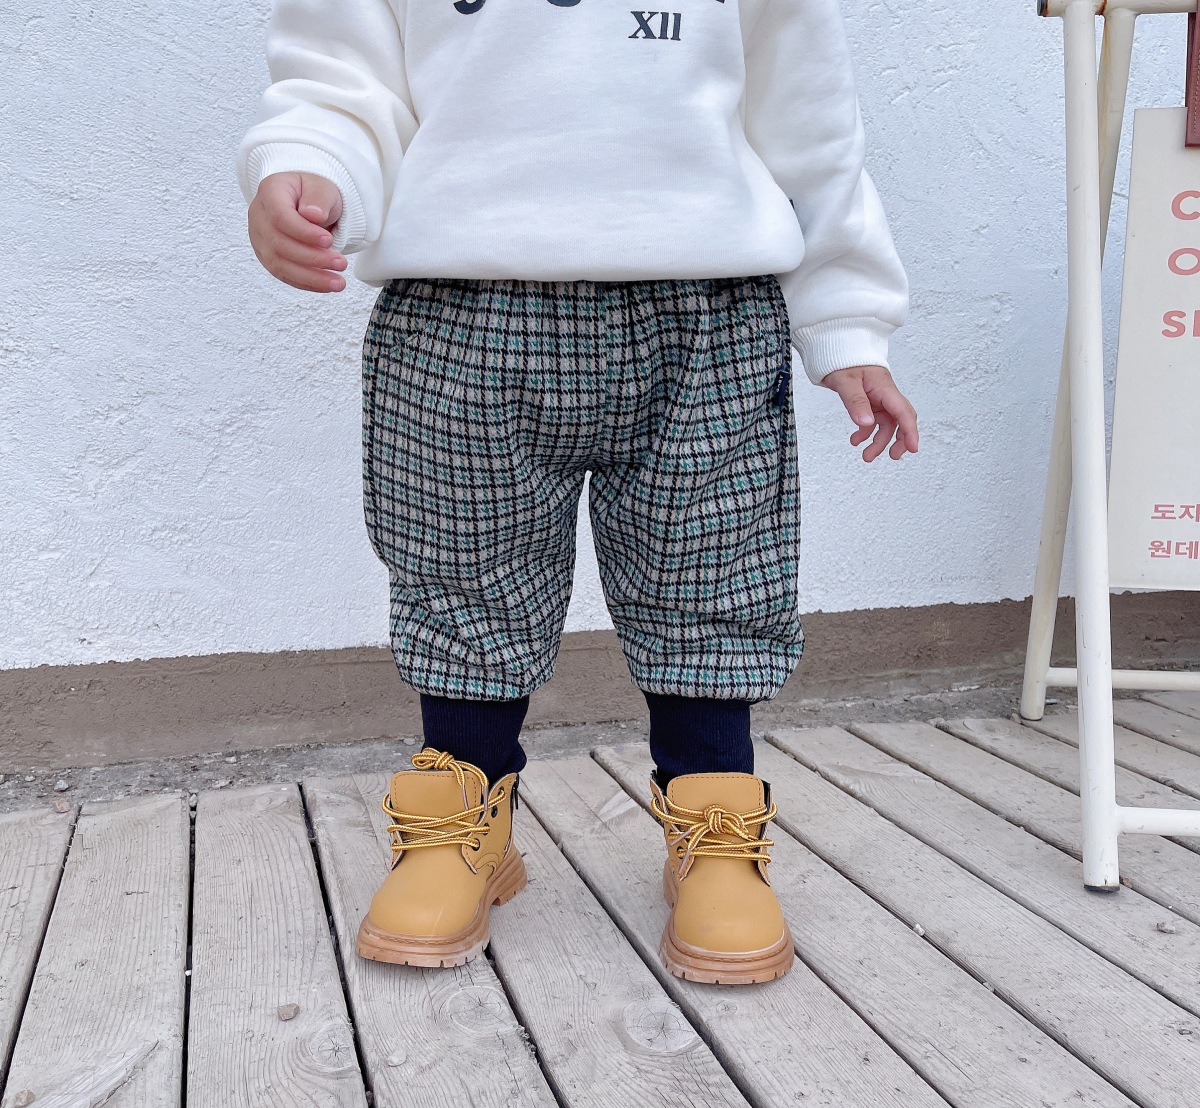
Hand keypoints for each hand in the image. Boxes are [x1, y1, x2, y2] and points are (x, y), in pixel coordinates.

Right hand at [247, 172, 347, 292]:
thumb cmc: (314, 194)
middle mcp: (259, 216)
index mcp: (270, 191)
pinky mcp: (267, 258)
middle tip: (341, 263)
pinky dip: (307, 283)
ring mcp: (260, 239)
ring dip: (311, 277)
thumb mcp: (322, 187)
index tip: (328, 240)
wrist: (309, 205)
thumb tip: (313, 216)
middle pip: (279, 244)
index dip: (304, 232)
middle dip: (313, 258)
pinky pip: (284, 275)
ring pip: (279, 264)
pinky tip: (327, 285)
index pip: (280, 216)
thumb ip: (318, 198)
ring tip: (338, 282)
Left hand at [821, 364, 918, 461]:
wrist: (836, 350)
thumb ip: (855, 402)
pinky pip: (873, 421)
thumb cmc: (843, 359)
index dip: (910, 431)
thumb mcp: (846, 381)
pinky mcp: (871, 401)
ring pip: (886, 424)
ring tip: (866, 455)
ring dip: (878, 441)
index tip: (913, 448)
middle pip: (900, 420)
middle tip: (893, 456)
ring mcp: (879, 398)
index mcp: (884, 387)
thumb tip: (865, 422)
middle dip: (899, 440)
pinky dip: (866, 433)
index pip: (902, 411)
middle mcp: (885, 394)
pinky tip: (856, 440)